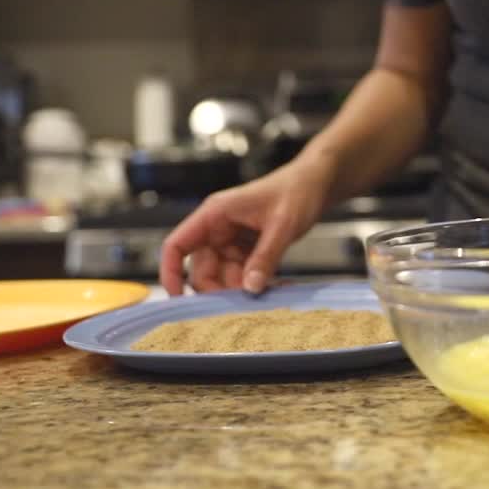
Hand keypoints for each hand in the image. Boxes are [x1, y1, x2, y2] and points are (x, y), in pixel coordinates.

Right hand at [158, 160, 329, 295]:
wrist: (317, 183)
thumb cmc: (298, 190)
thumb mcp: (283, 224)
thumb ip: (265, 256)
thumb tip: (249, 288)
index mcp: (215, 214)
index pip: (176, 245)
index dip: (170, 273)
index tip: (176, 297)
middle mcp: (218, 228)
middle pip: (202, 269)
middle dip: (219, 289)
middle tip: (243, 305)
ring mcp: (233, 240)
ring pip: (224, 275)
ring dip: (241, 289)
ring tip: (268, 296)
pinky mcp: (248, 248)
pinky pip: (243, 273)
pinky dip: (255, 283)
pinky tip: (277, 287)